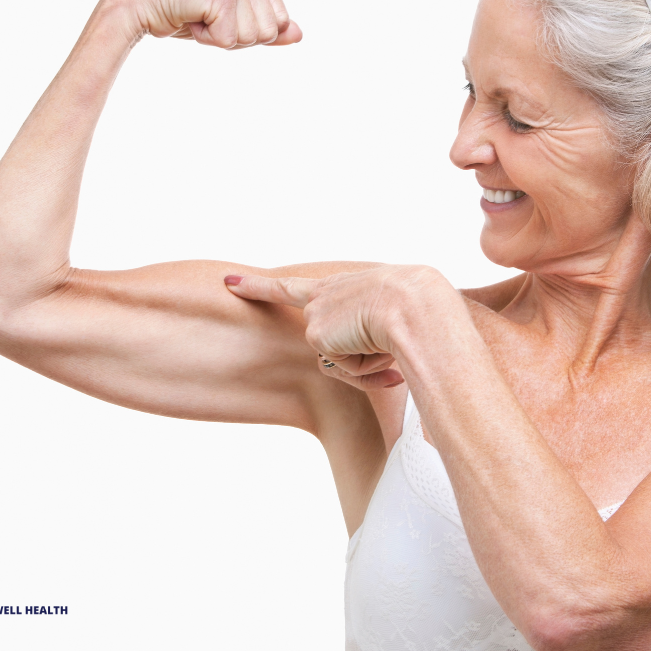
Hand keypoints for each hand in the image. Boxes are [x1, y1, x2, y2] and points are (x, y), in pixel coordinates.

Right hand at [109, 0, 301, 48]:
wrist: (140, 3)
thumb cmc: (185, 11)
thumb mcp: (232, 20)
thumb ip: (266, 27)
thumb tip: (299, 34)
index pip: (280, 22)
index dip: (249, 32)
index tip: (221, 15)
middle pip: (270, 32)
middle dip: (238, 36)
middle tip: (209, 17)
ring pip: (253, 37)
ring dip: (222, 37)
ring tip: (199, 15)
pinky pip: (230, 40)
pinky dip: (207, 39)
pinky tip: (191, 18)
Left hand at [224, 266, 451, 390]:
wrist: (415, 304)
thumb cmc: (419, 304)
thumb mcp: (397, 311)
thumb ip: (373, 333)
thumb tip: (367, 365)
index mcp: (343, 285)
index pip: (294, 288)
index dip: (261, 287)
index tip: (231, 282)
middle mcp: (324, 297)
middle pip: (320, 338)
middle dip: (298, 320)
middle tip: (235, 287)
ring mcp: (317, 316)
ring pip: (339, 359)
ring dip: (366, 360)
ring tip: (386, 338)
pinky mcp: (318, 336)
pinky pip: (345, 368)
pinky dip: (366, 367)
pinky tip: (378, 346)